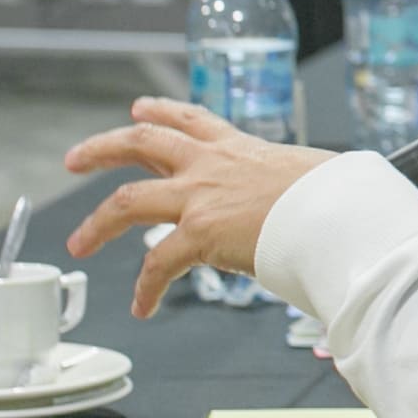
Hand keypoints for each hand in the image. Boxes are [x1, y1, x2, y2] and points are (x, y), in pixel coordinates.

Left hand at [62, 98, 334, 316]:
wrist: (340, 214)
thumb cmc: (341, 199)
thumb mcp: (316, 178)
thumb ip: (302, 188)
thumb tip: (327, 201)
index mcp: (241, 148)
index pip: (193, 120)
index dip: (160, 112)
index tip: (139, 110)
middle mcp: (213, 165)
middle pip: (142, 143)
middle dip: (102, 149)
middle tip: (76, 159)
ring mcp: (201, 197)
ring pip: (127, 200)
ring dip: (97, 223)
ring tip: (78, 243)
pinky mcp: (200, 233)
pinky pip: (158, 265)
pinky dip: (146, 289)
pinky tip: (141, 307)